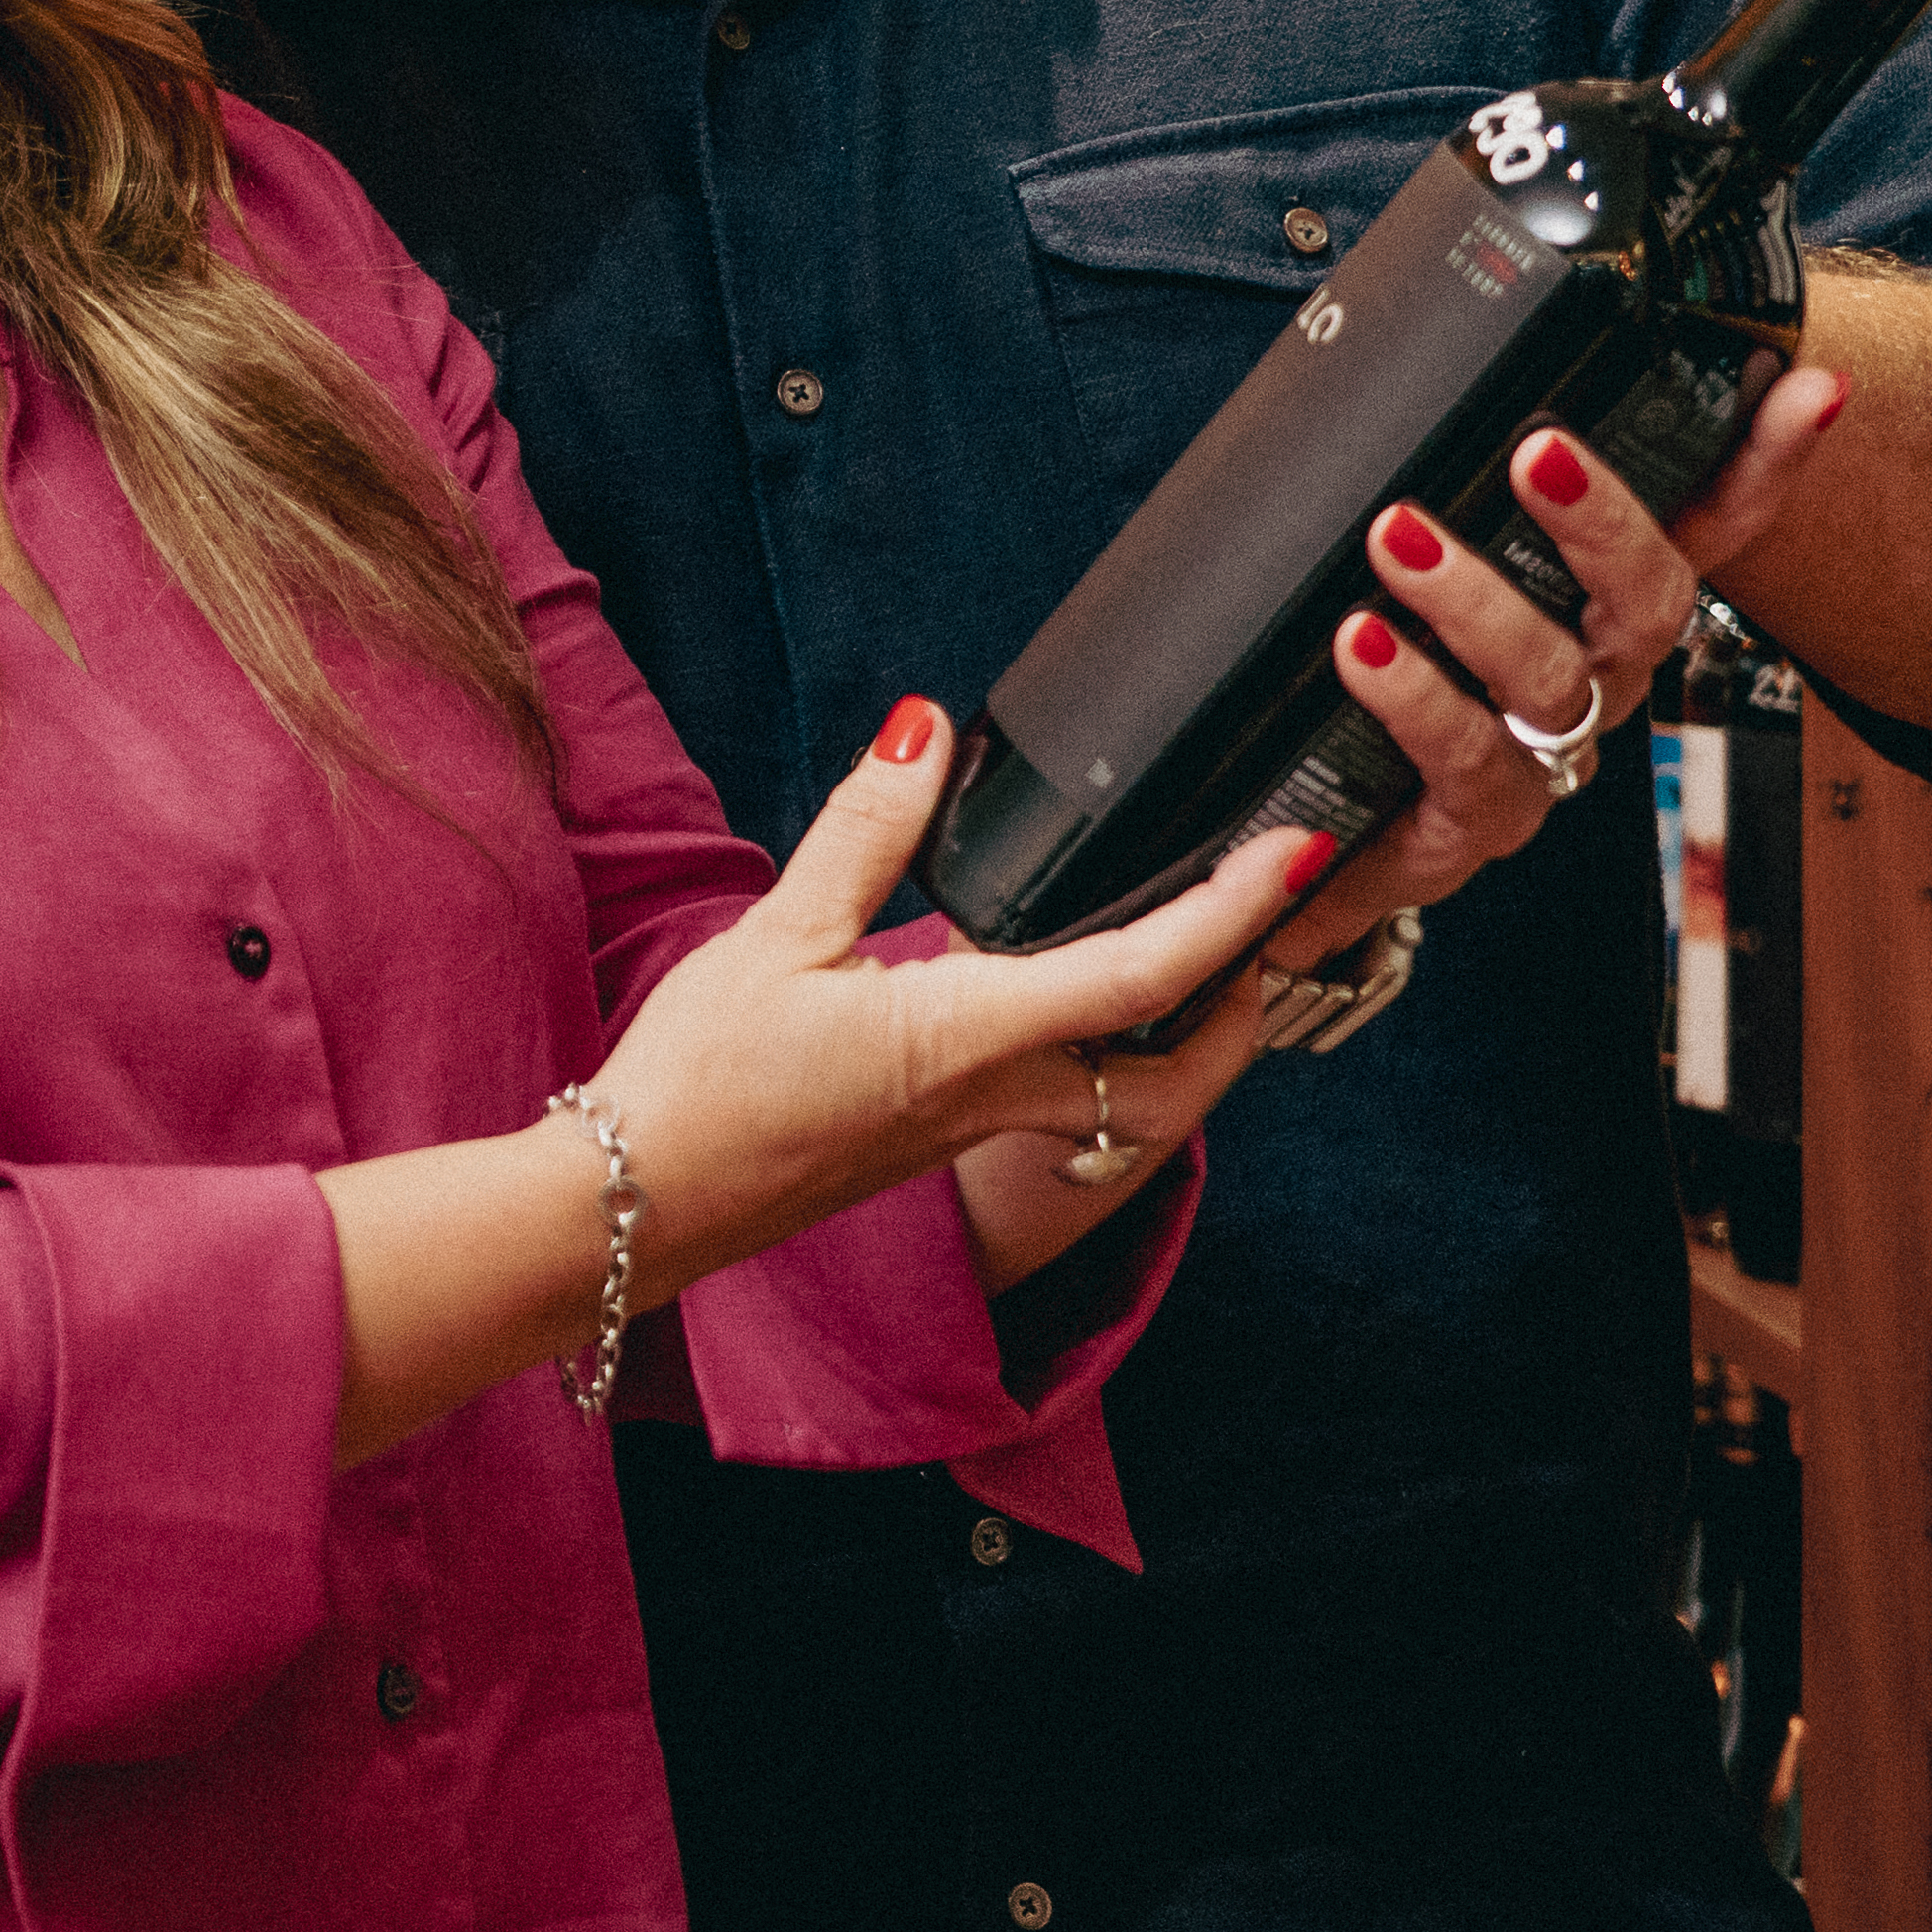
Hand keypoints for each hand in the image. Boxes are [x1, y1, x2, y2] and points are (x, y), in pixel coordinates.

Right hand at [582, 700, 1337, 1296]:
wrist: (641, 1200)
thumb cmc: (702, 1081)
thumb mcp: (776, 933)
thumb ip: (865, 832)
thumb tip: (922, 730)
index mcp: (967, 1037)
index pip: (1140, 976)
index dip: (1231, 913)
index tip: (1291, 853)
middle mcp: (991, 1097)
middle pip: (1174, 1085)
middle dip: (1245, 1016)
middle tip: (1269, 931)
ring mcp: (969, 1131)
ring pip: (1130, 1108)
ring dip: (1187, 1043)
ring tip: (1197, 959)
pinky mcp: (937, 1141)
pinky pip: (1060, 1105)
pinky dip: (1107, 1052)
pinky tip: (1068, 992)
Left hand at [1300, 363, 1850, 957]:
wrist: (1317, 838)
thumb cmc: (1379, 684)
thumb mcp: (1412, 578)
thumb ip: (1437, 485)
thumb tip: (1421, 355)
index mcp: (1601, 606)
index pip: (1708, 522)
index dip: (1766, 462)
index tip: (1807, 386)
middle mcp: (1597, 678)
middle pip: (1648, 599)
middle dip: (1607, 522)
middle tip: (1538, 452)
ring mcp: (1544, 756)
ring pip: (1551, 677)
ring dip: (1479, 602)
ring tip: (1398, 537)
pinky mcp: (1475, 822)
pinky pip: (1465, 760)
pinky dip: (1414, 697)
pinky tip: (1361, 646)